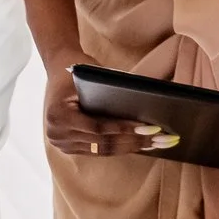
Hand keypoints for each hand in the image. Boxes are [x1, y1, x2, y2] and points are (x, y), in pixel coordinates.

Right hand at [39, 51, 179, 157]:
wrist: (58, 67)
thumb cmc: (78, 68)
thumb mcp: (91, 75)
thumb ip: (111, 93)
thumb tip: (144, 107)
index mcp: (59, 115)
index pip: (98, 128)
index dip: (124, 129)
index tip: (149, 128)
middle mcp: (56, 134)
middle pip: (103, 144)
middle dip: (135, 141)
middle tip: (161, 138)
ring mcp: (61, 143)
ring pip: (103, 151)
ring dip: (131, 147)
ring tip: (156, 144)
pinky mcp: (69, 147)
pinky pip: (98, 151)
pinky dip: (120, 148)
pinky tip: (140, 145)